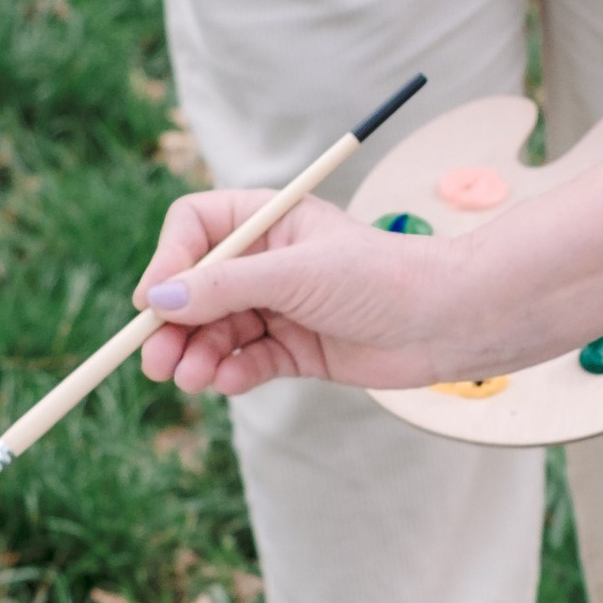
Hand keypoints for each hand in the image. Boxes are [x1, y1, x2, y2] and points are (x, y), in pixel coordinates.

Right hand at [132, 189, 494, 397]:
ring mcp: (282, 307)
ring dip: (198, 355)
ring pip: (217, 331)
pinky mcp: (297, 349)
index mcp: (269, 221)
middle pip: (196, 289)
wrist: (449, 322)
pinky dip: (231, 373)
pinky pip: (246, 361)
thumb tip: (157, 301)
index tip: (154, 302)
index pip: (195, 229)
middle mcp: (269, 261)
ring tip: (193, 379)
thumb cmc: (382, 278)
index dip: (169, 262)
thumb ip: (225, 287)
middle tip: (155, 361)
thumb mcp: (296, 274)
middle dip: (174, 325)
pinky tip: (228, 382)